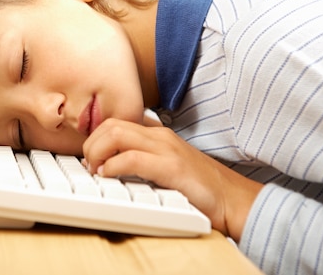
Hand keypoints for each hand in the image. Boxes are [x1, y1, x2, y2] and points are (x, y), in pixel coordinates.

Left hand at [82, 118, 262, 240]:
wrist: (232, 199)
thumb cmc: (198, 186)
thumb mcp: (165, 165)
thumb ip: (142, 158)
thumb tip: (109, 164)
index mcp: (157, 134)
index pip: (115, 122)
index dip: (95, 138)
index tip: (91, 158)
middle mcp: (160, 136)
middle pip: (110, 125)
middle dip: (91, 144)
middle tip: (90, 165)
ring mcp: (166, 149)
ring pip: (116, 134)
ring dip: (97, 152)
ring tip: (96, 170)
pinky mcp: (172, 168)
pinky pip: (132, 159)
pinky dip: (112, 167)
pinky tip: (109, 175)